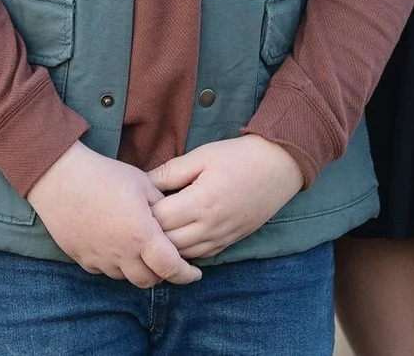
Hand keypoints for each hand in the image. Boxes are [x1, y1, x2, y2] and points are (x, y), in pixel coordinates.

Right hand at [26, 140, 204, 286]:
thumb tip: (173, 215)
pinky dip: (114, 264)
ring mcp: (100, 258)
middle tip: (166, 260)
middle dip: (162, 274)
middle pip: (149, 281)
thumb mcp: (142, 182)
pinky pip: (104, 270)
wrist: (59, 177)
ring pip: (126, 277)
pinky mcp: (81, 257)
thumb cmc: (103, 175)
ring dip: (137, 269)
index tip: (194, 273)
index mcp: (141, 235)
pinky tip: (114, 246)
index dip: (187, 274)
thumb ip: (162, 204)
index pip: (171, 268)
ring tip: (139, 251)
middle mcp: (122, 253)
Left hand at [148, 135, 305, 259]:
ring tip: (153, 227)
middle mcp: (210, 227)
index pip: (159, 219)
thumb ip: (170, 172)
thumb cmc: (238, 157)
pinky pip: (199, 256)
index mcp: (201, 202)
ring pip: (182, 254)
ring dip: (166, 244)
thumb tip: (142, 183)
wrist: (278, 167)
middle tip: (138, 216)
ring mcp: (221, 238)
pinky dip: (184, 250)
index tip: (134, 201)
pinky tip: (176, 236)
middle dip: (149, 231)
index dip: (142, 212)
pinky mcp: (229, 242)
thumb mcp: (201, 156)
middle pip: (167, 242)